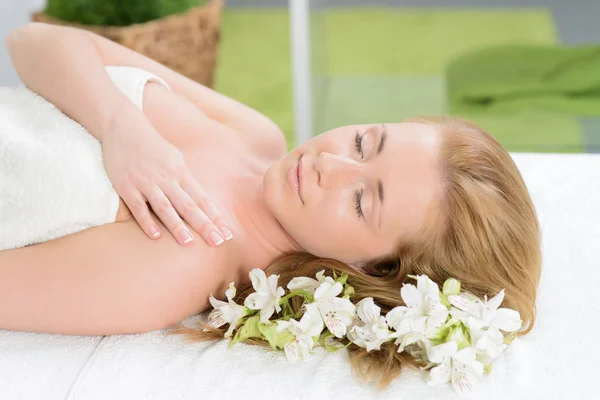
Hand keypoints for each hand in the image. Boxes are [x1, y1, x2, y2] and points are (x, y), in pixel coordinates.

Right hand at [100, 120, 232, 246]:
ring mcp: (146, 182)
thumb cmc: (153, 147)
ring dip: (177, 225)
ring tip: (189, 242)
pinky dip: (146, 221)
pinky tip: (156, 236)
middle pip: (188, 205)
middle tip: (217, 241)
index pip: (202, 198)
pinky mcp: (127, 187)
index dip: (215, 217)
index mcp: (181, 172)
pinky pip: (138, 207)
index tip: (227, 232)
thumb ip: (185, 180)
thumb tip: (200, 201)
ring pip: (164, 207)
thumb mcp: (175, 159)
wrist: (124, 128)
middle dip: (204, 224)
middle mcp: (166, 178)